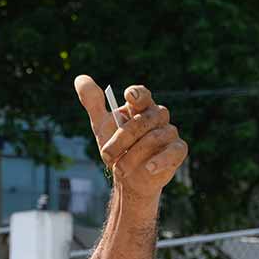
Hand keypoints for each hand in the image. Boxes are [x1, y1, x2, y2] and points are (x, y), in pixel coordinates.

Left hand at [73, 76, 186, 200]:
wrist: (128, 179)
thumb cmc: (118, 149)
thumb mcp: (101, 126)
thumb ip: (93, 103)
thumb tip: (80, 78)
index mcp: (141, 106)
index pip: (142, 95)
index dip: (137, 94)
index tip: (128, 97)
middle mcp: (158, 116)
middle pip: (143, 120)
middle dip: (122, 138)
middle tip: (106, 155)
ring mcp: (170, 133)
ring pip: (154, 138)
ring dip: (133, 155)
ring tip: (119, 170)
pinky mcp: (178, 151)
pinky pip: (174, 151)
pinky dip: (161, 160)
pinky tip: (148, 168)